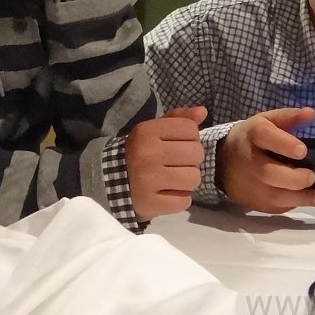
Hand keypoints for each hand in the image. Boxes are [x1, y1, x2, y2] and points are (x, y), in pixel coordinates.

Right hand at [125, 105, 205, 221]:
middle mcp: (148, 153)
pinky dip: (179, 199)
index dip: (190, 137)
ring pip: (194, 178)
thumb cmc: (141, 152)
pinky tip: (168, 193)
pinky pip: (184, 201)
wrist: (111, 181)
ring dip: (187, 180)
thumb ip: (179, 118)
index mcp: (147, 131)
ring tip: (174, 179)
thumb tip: (203, 111)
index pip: (190, 129)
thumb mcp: (154, 130)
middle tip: (177, 163)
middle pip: (196, 153)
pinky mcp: (151, 203)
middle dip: (191, 159)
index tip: (177, 144)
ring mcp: (148, 179)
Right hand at [216, 107, 314, 212]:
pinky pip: (273, 207)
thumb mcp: (266, 122)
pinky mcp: (251, 201)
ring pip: (273, 196)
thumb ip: (289, 117)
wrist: (222, 161)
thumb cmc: (251, 139)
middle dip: (295, 178)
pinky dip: (291, 204)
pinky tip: (302, 199)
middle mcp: (247, 160)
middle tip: (311, 176)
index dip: (284, 144)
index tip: (303, 151)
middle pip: (269, 173)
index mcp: (252, 135)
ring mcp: (248, 183)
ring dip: (299, 197)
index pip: (264, 136)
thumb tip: (312, 113)